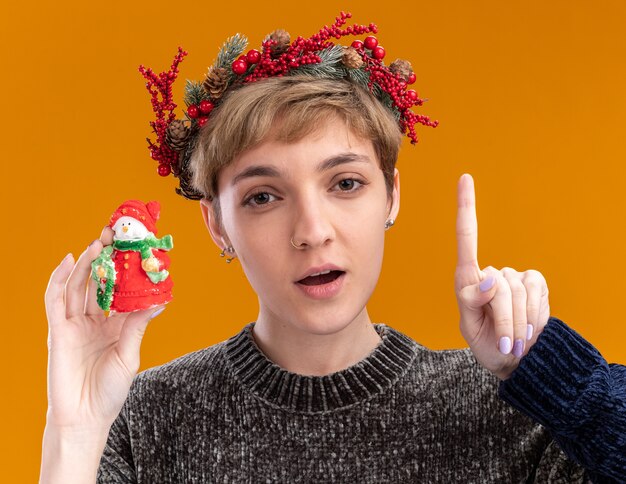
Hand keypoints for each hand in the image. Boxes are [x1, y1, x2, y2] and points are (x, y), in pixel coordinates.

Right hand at [44, 226, 164, 430]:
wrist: (85, 418)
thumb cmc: (109, 390)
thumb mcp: (129, 355)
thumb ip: (138, 326)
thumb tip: (159, 301)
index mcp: (114, 324)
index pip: (120, 289)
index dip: (126, 270)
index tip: (137, 249)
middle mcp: (94, 320)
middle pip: (98, 281)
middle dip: (106, 258)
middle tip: (116, 234)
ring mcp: (74, 323)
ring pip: (79, 285)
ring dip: (86, 262)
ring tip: (98, 241)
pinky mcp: (57, 330)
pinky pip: (55, 299)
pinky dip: (59, 279)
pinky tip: (68, 260)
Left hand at [454, 174, 550, 379]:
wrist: (517, 363)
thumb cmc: (487, 345)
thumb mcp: (471, 328)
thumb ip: (473, 301)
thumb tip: (492, 277)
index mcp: (468, 280)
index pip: (466, 238)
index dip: (466, 207)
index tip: (465, 178)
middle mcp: (491, 273)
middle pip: (500, 287)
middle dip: (504, 321)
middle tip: (506, 344)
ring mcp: (515, 277)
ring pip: (518, 292)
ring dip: (518, 323)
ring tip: (516, 339)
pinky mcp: (536, 284)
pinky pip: (537, 294)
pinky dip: (534, 316)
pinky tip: (530, 327)